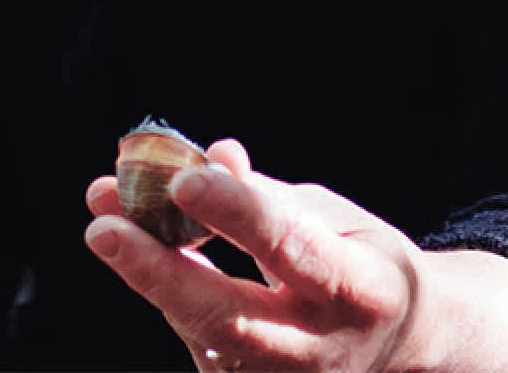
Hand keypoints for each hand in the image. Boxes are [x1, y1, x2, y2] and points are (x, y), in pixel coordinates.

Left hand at [84, 142, 507, 371]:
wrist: (403, 348)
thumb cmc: (361, 260)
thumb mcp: (335, 214)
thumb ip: (268, 195)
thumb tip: (211, 158)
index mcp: (361, 288)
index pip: (292, 249)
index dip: (237, 212)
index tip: (184, 176)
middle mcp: (322, 349)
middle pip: (230, 318)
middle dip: (161, 271)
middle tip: (104, 225)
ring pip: (202, 334)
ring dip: (149, 275)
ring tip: (106, 218)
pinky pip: (199, 341)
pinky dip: (166, 292)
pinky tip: (136, 247)